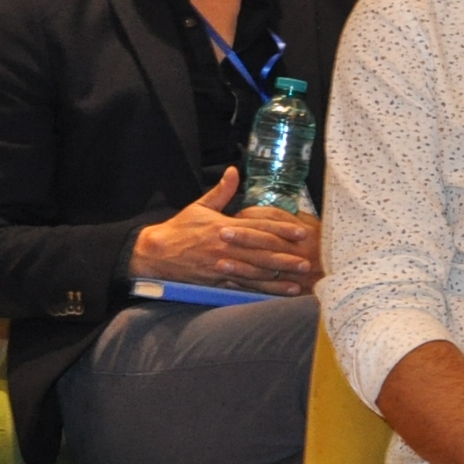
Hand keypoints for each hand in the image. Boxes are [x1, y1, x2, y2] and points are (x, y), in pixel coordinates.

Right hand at [128, 168, 316, 293]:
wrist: (155, 253)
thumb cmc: (179, 229)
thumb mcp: (199, 206)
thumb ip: (222, 192)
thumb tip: (234, 171)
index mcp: (224, 226)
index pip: (259, 227)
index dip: (282, 229)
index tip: (301, 232)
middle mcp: (226, 246)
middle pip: (262, 251)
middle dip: (286, 256)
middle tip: (308, 259)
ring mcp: (223, 265)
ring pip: (256, 271)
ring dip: (279, 276)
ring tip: (300, 278)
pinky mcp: (218, 280)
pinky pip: (245, 286)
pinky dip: (264, 290)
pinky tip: (279, 293)